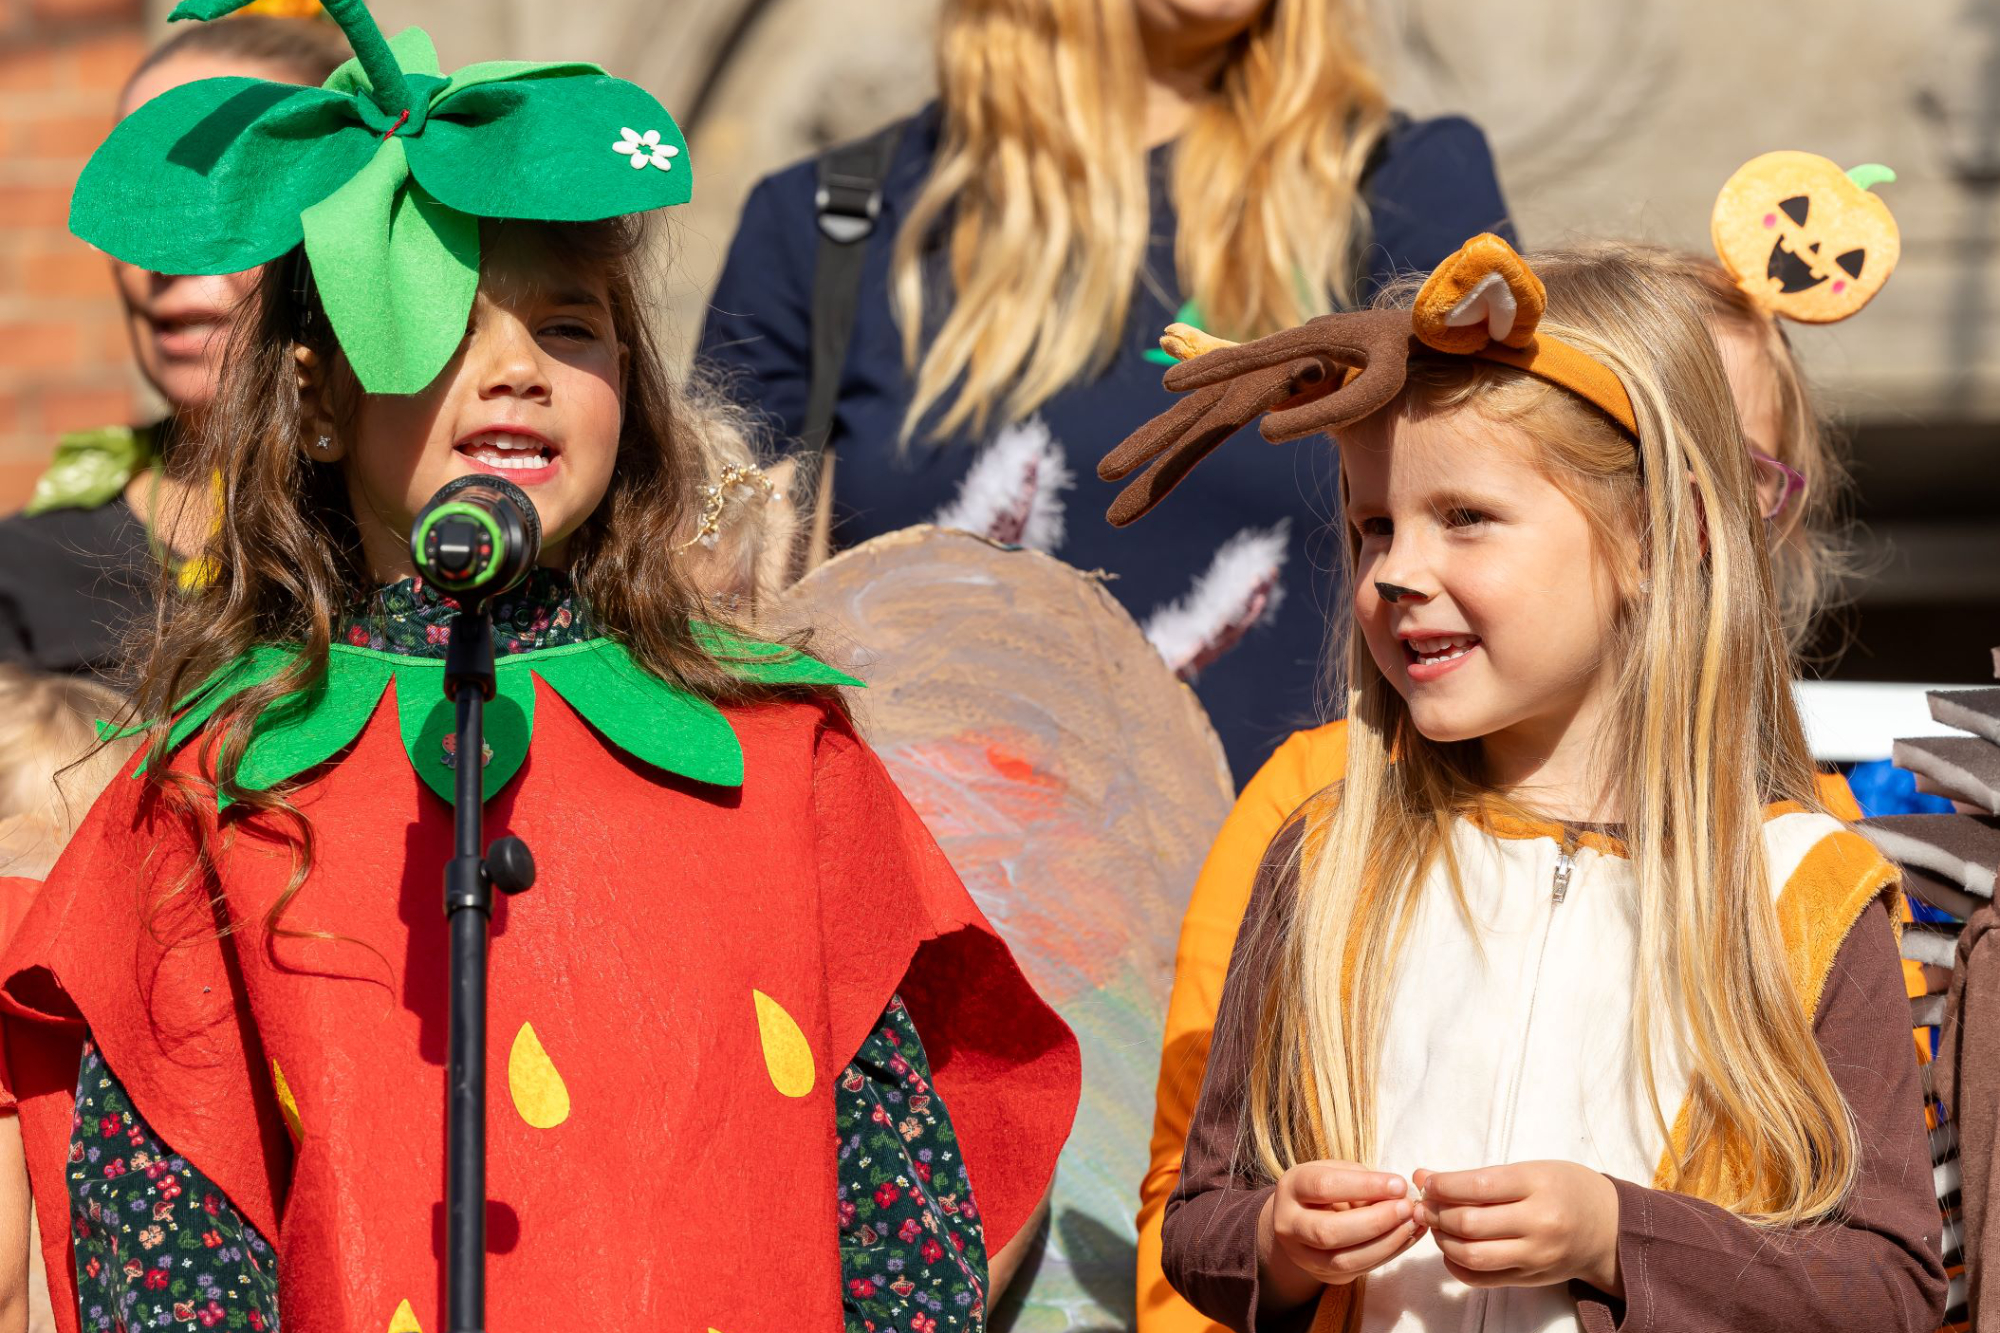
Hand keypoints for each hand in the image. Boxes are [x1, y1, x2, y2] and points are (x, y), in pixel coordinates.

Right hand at [1257, 1162, 1423, 1314]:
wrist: (1299, 1219)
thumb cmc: (1325, 1188)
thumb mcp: (1335, 1171)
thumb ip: (1361, 1179)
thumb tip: (1398, 1193)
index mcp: (1291, 1188)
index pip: (1324, 1187)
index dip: (1364, 1186)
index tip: (1399, 1184)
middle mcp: (1289, 1225)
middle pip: (1329, 1232)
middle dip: (1375, 1221)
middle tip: (1406, 1208)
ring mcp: (1304, 1256)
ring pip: (1345, 1260)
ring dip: (1386, 1243)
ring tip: (1412, 1223)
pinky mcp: (1325, 1275)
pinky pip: (1360, 1270)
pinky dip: (1390, 1253)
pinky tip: (1409, 1237)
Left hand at [1413, 1161, 1621, 1297]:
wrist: (1608, 1228)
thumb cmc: (1565, 1189)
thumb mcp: (1529, 1170)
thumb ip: (1478, 1177)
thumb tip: (1423, 1176)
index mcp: (1539, 1186)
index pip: (1479, 1186)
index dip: (1443, 1185)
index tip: (1426, 1181)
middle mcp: (1539, 1224)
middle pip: (1470, 1223)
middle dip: (1436, 1213)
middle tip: (1425, 1204)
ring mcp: (1535, 1256)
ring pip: (1472, 1255)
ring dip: (1442, 1240)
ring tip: (1437, 1226)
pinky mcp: (1530, 1280)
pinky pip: (1481, 1279)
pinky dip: (1456, 1266)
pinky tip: (1452, 1250)